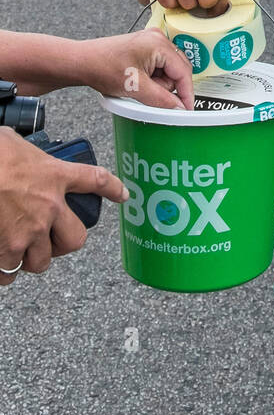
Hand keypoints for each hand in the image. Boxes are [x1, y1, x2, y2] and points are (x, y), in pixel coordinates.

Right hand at [0, 128, 127, 283]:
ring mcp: (30, 231)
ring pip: (41, 261)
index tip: (122, 195)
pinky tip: (0, 259)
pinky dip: (5, 269)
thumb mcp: (16, 143)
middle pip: (75, 239)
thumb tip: (16, 151)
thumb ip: (27, 156)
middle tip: (50, 239)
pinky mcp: (7, 249)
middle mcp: (49, 207)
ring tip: (19, 250)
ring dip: (31, 258)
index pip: (96, 180)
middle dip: (63, 244)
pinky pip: (10, 270)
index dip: (113, 189)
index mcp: (55, 175)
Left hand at [75, 29, 194, 109]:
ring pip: (168, 70)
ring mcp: (151, 41)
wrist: (82, 62)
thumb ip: (161, 100)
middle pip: (178, 70)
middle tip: (149, 94)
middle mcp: (158, 39)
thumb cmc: (102, 67)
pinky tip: (136, 80)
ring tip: (137, 85)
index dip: (186, 93)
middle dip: (167, 87)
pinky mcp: (144, 47)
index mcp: (159, 44)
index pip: (183, 72)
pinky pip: (158, 67)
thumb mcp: (135, 88)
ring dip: (158, 83)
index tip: (187, 109)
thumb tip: (179, 108)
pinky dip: (151, 78)